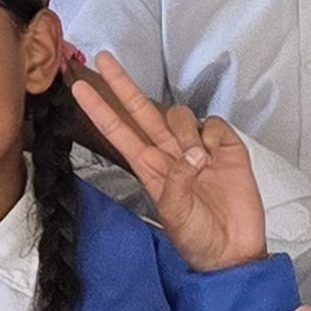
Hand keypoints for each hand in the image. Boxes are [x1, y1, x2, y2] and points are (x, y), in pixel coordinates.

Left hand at [68, 55, 269, 272]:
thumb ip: (177, 181)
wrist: (232, 251)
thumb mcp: (176, 213)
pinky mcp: (226, 149)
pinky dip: (213, 136)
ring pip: (181, 116)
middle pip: (142, 111)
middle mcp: (169, 153)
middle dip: (122, 84)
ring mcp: (198, 149)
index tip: (79, 88)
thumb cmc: (198, 237)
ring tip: (197, 160)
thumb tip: (191, 155)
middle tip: (105, 59)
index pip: (119, 131)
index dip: (99, 109)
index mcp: (149, 167)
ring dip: (184, 132)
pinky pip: (214, 125)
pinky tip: (215, 155)